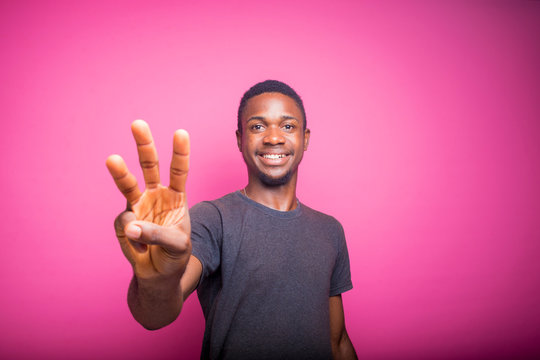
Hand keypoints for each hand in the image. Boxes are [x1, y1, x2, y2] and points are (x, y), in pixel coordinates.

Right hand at [106, 120, 190, 280]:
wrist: (159, 274)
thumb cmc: (175, 255)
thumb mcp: (178, 245)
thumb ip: (158, 234)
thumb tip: (132, 225)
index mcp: (176, 196)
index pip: (179, 171)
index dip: (180, 152)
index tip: (180, 132)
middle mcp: (156, 195)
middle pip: (149, 166)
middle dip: (144, 144)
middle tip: (138, 123)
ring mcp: (138, 206)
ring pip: (128, 184)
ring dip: (120, 172)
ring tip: (112, 159)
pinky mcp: (124, 221)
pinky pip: (125, 224)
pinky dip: (134, 237)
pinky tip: (141, 247)